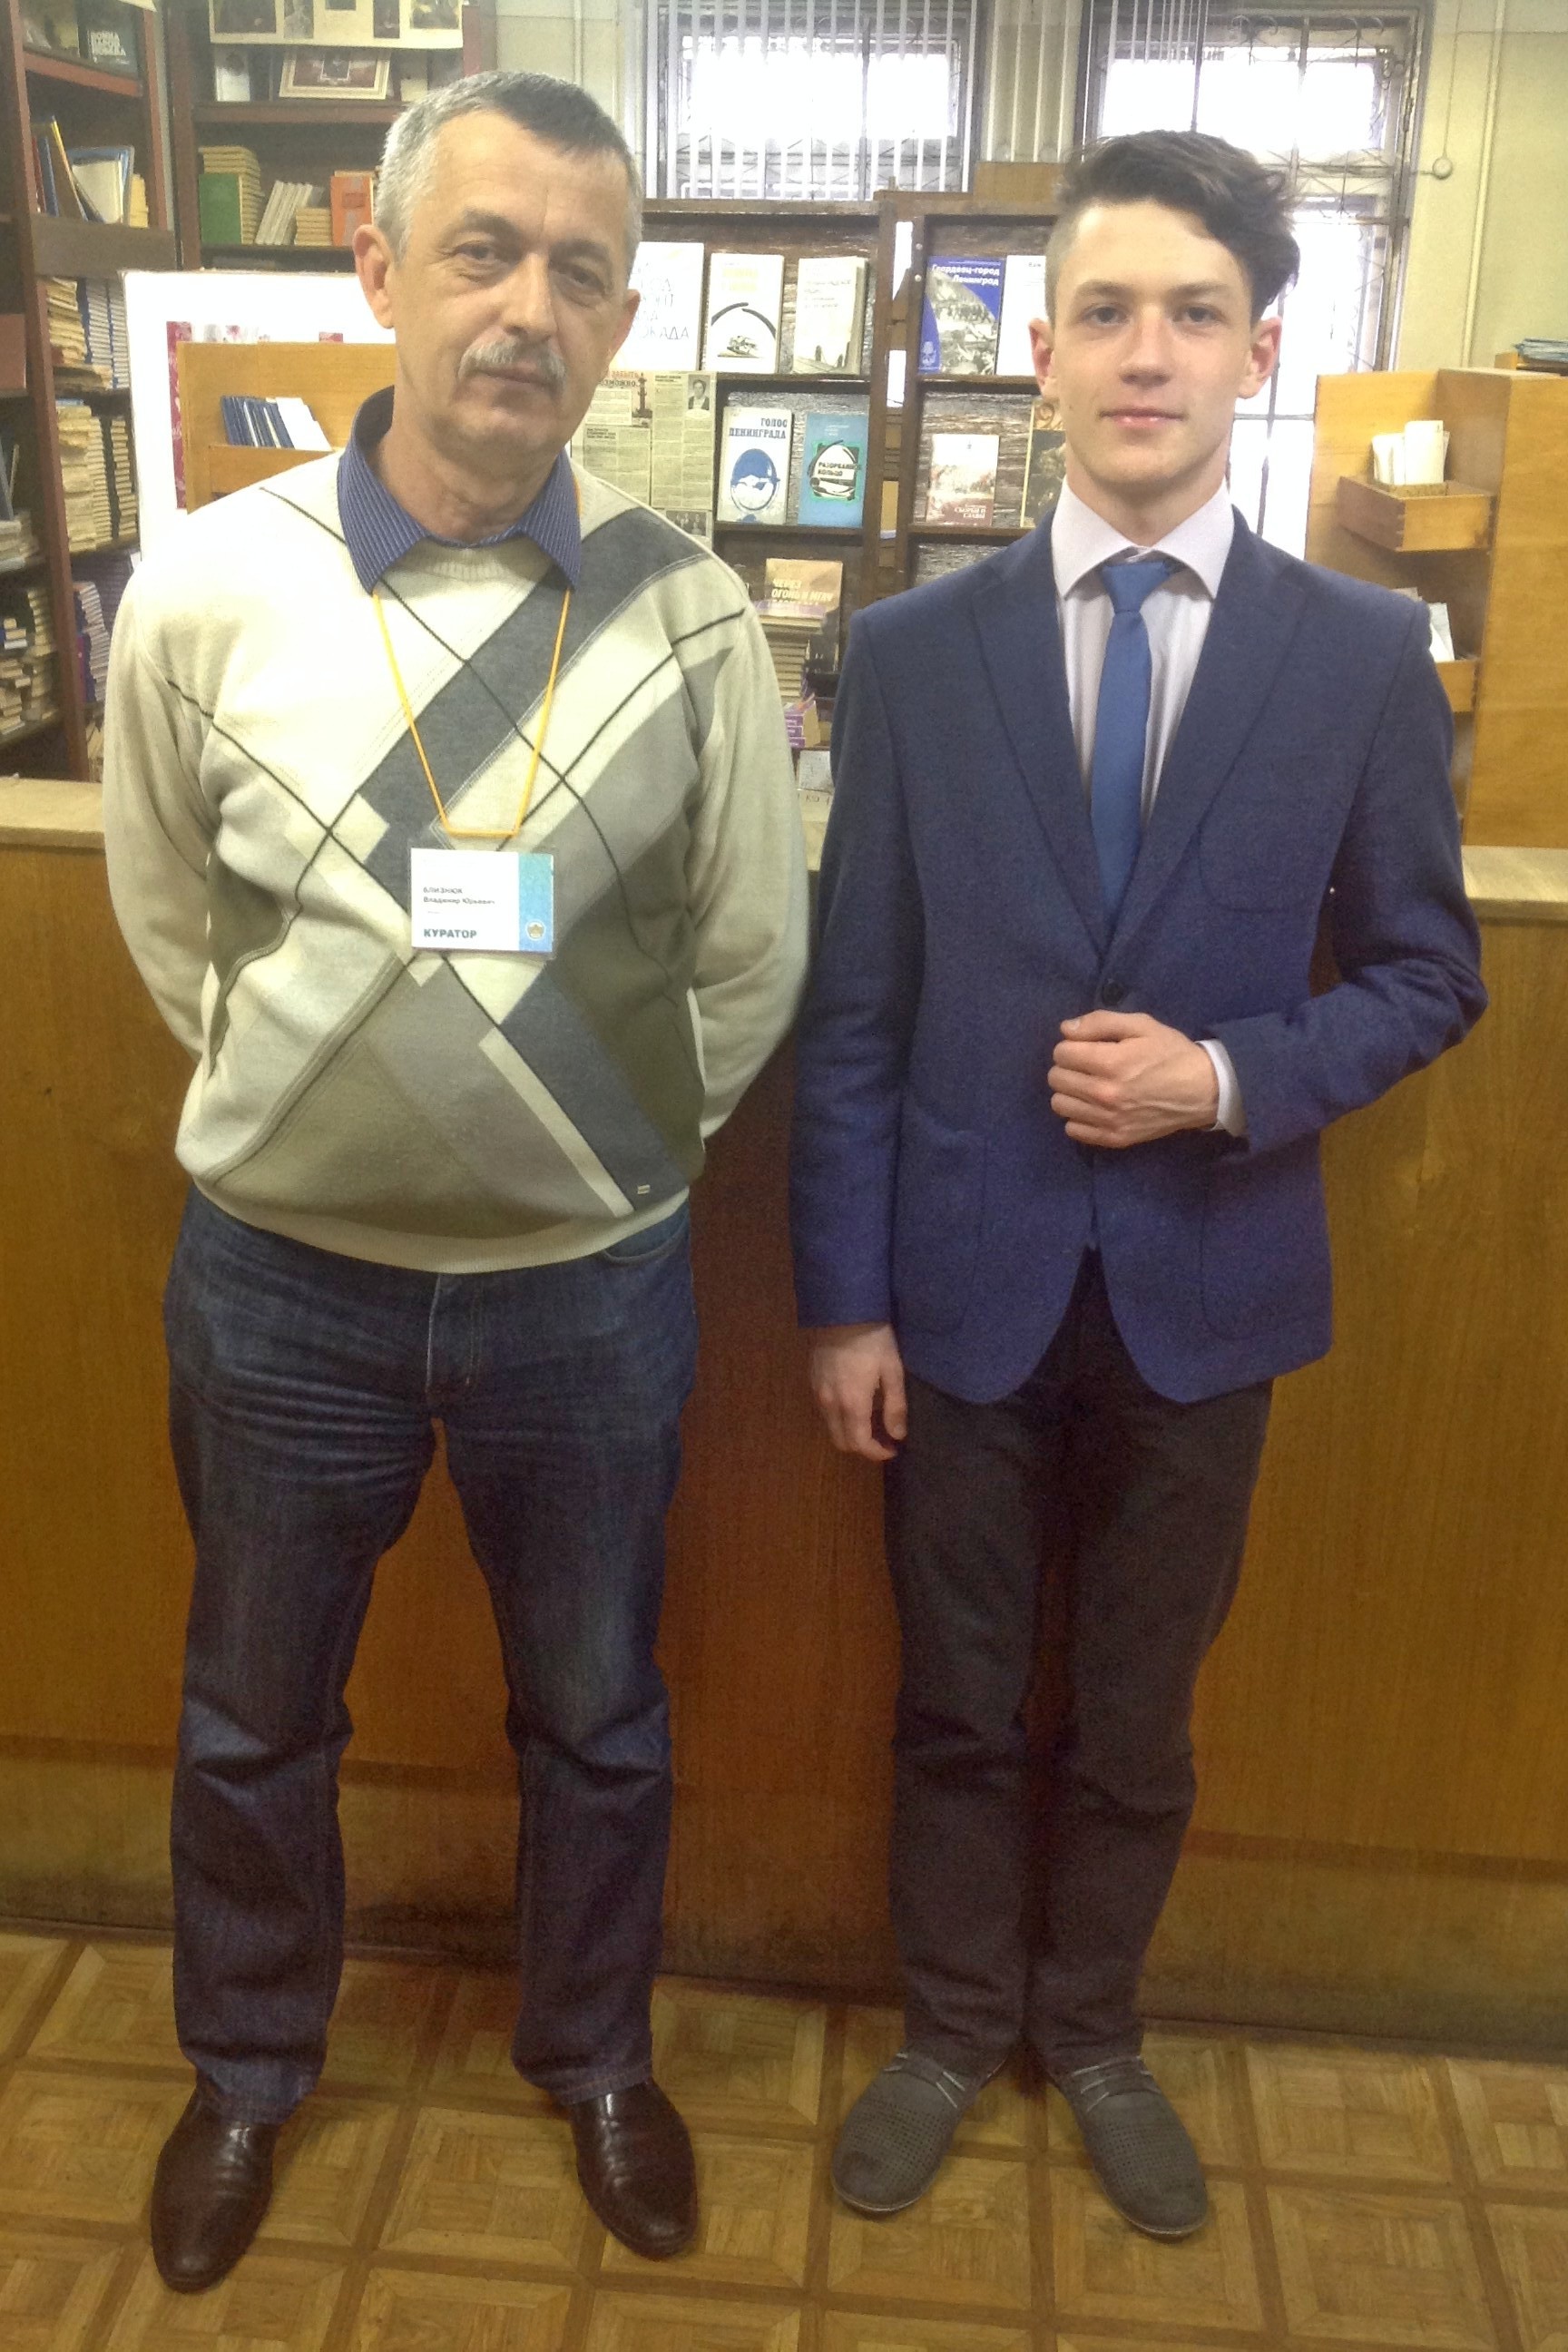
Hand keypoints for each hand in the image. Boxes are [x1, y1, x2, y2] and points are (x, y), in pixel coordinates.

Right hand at [807, 1322, 907, 1460]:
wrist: (841, 1311)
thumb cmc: (873, 1340)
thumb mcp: (892, 1370)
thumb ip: (895, 1406)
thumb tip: (897, 1435)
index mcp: (852, 1404)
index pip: (860, 1444)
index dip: (877, 1453)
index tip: (893, 1448)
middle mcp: (830, 1405)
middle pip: (841, 1442)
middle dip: (862, 1447)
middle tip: (882, 1438)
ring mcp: (818, 1394)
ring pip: (831, 1428)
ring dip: (849, 1433)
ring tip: (869, 1421)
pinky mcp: (812, 1382)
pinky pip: (824, 1412)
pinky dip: (839, 1418)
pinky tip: (854, 1403)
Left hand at [1049, 1010, 1217, 1147]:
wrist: (1203, 1090)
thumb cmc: (1171, 1053)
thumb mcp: (1141, 1025)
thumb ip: (1100, 1022)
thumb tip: (1066, 1030)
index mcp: (1110, 1062)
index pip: (1061, 1053)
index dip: (1071, 1045)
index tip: (1086, 1047)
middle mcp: (1104, 1094)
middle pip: (1056, 1079)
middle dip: (1067, 1066)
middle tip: (1087, 1065)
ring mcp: (1109, 1120)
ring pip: (1060, 1105)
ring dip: (1069, 1092)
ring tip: (1088, 1085)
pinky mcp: (1115, 1138)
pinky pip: (1073, 1130)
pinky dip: (1078, 1117)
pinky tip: (1093, 1107)